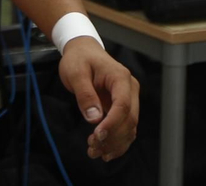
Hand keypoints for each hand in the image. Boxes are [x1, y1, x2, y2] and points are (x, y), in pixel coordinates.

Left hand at [58, 38, 139, 162]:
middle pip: (129, 119)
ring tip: (95, 153)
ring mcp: (129, 99)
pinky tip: (106, 152)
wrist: (83, 51)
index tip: (97, 136)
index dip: (112, 124)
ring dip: (115, 144)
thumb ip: (84, 94)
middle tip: (92, 149)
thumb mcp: (75, 72)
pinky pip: (125, 128)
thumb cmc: (79, 59)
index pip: (123, 105)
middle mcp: (130, 89)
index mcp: (120, 78)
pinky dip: (117, 142)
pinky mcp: (124, 107)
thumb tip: (95, 118)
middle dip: (112, 138)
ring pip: (130, 128)